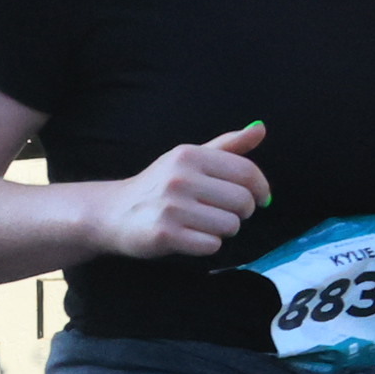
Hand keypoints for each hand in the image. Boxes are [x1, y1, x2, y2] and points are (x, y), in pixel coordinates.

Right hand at [92, 122, 270, 259]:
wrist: (112, 212)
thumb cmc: (159, 186)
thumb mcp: (188, 159)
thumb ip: (227, 146)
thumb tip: (261, 128)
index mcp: (188, 155)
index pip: (246, 172)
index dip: (262, 189)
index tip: (261, 199)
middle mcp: (179, 178)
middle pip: (243, 202)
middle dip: (240, 213)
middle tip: (223, 213)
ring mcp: (170, 207)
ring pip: (230, 226)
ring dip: (222, 230)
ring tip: (202, 224)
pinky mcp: (164, 234)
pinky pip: (211, 245)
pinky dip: (206, 245)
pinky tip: (189, 237)